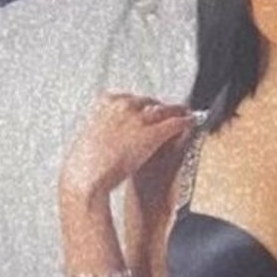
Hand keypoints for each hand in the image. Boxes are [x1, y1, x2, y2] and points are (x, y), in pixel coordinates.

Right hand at [59, 92, 194, 207]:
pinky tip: (193, 122)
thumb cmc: (83, 164)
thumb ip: (103, 127)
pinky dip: (187, 121)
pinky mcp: (153, 133)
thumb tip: (108, 130)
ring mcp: (139, 118)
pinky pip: (176, 123)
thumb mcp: (90, 136)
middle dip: (159, 109)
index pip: (131, 98)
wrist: (86, 178)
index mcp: (106, 102)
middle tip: (168, 114)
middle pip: (150, 102)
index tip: (148, 110)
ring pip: (166, 109)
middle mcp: (124, 105)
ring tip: (185, 114)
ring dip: (176, 112)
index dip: (142, 106)